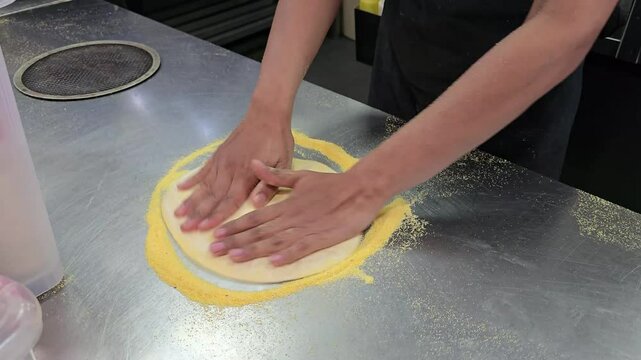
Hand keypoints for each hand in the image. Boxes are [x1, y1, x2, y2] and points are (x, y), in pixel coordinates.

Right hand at [175, 104, 293, 231]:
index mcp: (246, 175)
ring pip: (204, 186)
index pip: (230, 201)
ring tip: (178, 214)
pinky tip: (180, 189)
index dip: (216, 215)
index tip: (204, 228)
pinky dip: (191, 180)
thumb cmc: (277, 141)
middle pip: (212, 197)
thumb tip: (256, 204)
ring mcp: (222, 162)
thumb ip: (269, 184)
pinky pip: (202, 170)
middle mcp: (230, 171)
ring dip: (191, 201)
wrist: (266, 115)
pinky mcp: (218, 155)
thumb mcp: (283, 163)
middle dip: (198, 214)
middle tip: (184, 228)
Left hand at [210, 160, 389, 265]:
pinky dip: (288, 255)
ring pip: (275, 242)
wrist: (359, 188)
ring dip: (254, 250)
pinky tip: (273, 263)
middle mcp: (291, 218)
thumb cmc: (331, 184)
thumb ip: (275, 176)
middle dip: (235, 241)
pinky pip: (302, 249)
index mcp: (285, 205)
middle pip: (259, 232)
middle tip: (213, 250)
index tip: (217, 233)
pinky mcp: (321, 238)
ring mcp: (305, 229)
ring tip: (234, 257)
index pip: (255, 217)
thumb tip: (253, 164)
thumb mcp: (301, 177)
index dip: (235, 226)